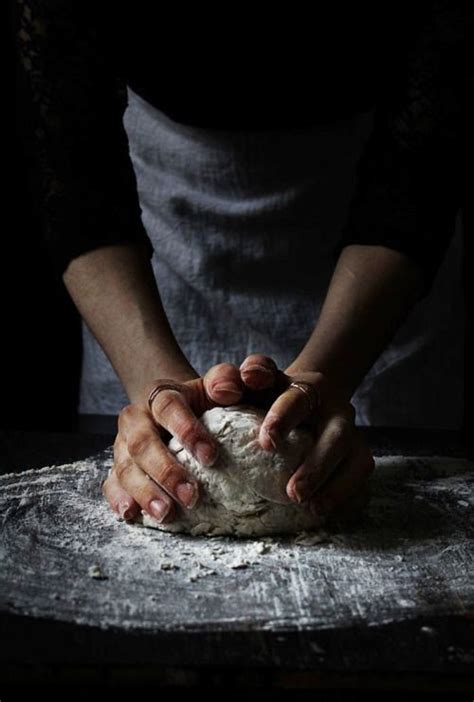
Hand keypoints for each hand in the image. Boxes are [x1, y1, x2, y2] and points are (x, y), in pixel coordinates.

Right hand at [102, 364, 245, 522]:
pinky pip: (111, 483)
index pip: (169, 407)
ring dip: (144, 492)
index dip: (187, 430)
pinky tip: (132, 514)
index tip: (211, 456)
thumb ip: (225, 380)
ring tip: (166, 513)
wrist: (173, 410)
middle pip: (142, 442)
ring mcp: (123, 444)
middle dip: (166, 471)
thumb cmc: (201, 403)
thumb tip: (228, 390)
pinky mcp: (116, 467)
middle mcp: (136, 418)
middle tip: (190, 496)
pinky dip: (119, 499)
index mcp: (161, 395)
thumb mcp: (215, 386)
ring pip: (126, 467)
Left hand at [239, 354, 374, 524]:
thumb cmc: (272, 395)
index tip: (266, 442)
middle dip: (317, 466)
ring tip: (312, 508)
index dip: (283, 418)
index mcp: (308, 390)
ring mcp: (352, 435)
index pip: (298, 400)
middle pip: (337, 436)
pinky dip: (346, 495)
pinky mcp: (358, 456)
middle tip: (293, 493)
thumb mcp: (256, 383)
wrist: (308, 397)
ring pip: (358, 459)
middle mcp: (336, 411)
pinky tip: (323, 511)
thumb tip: (230, 388)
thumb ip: (241, 378)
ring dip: (336, 486)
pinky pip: (361, 477)